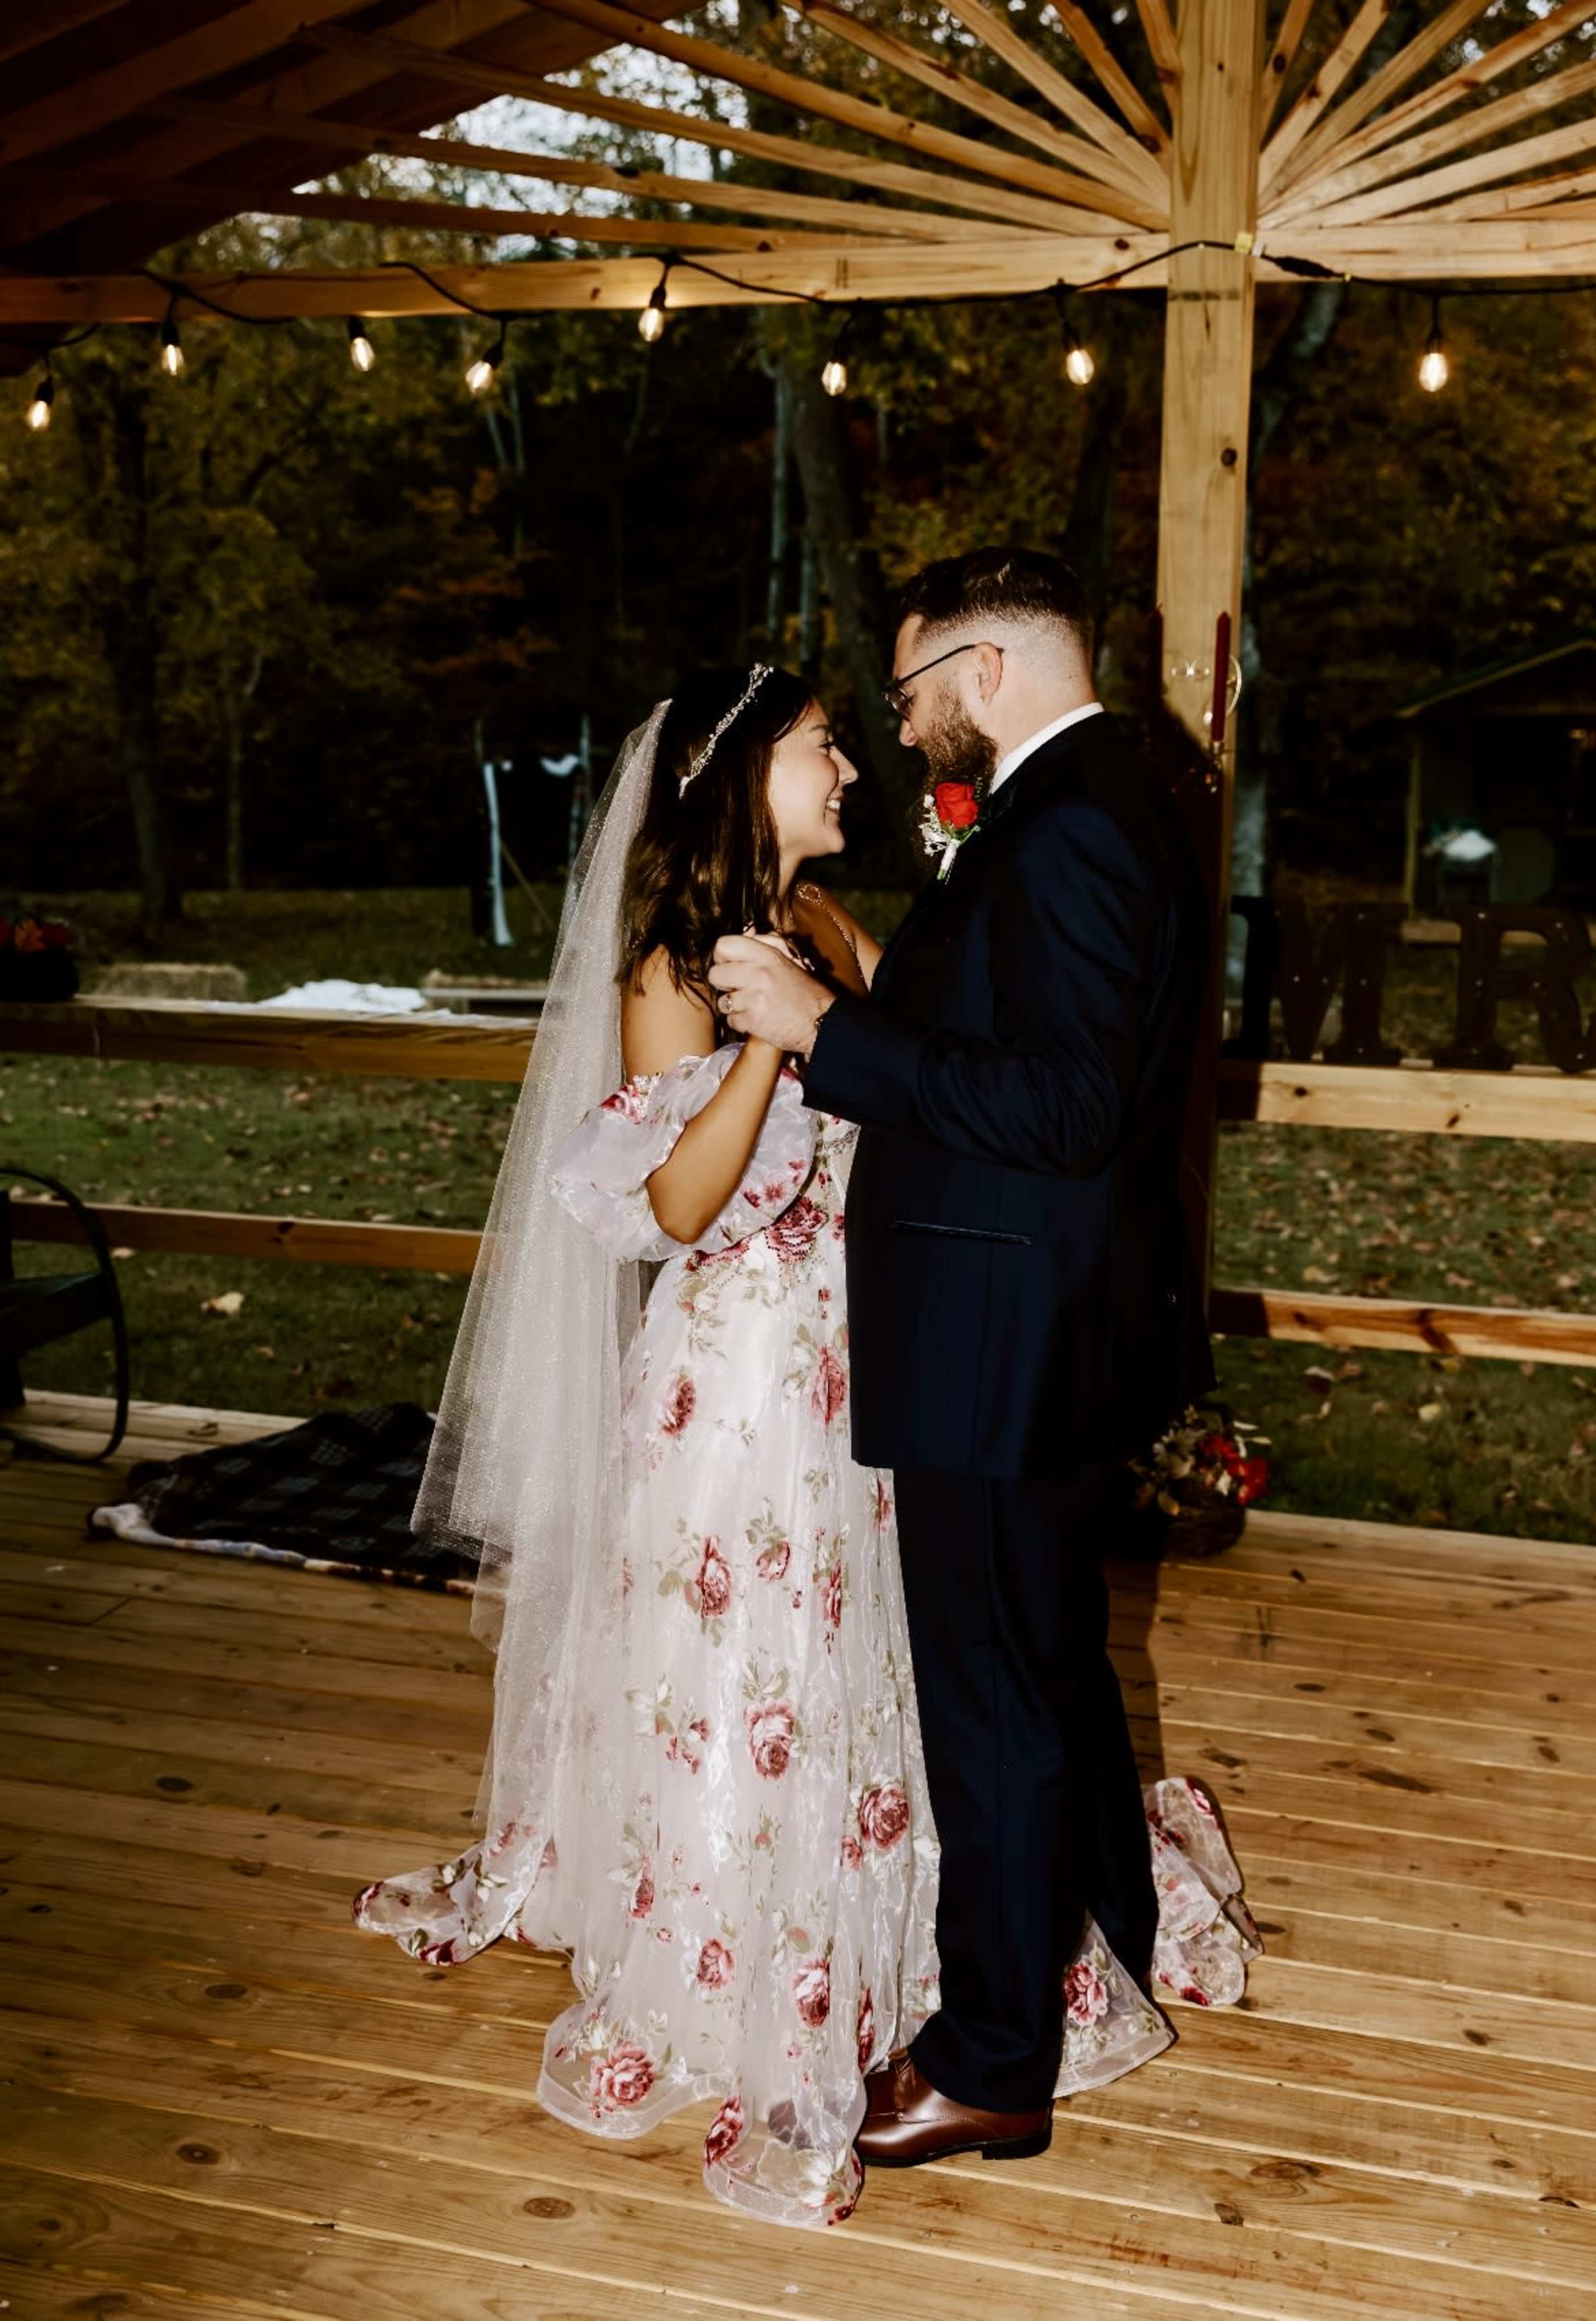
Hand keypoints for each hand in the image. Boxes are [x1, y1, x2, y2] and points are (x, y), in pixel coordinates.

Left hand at [709, 933, 834, 1056]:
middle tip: (738, 987)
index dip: (721, 956)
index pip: (724, 945)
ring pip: (722, 1001)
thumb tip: (749, 930)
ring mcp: (754, 998)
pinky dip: (741, 1022)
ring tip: (751, 1005)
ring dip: (734, 1005)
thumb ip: (767, 943)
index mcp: (767, 955)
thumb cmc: (806, 992)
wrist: (822, 1022)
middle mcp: (758, 974)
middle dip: (723, 983)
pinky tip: (756, 1018)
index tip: (728, 964)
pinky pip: (731, 1020)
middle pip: (715, 974)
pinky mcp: (753, 1021)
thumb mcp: (790, 959)